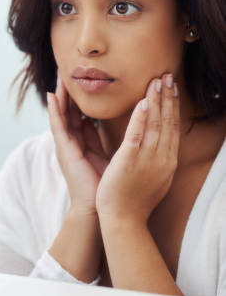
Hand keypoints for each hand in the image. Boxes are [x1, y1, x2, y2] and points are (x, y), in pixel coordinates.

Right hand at [47, 75, 109, 214]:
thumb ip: (98, 138)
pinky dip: (54, 111)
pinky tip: (52, 97)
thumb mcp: (103, 155)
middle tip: (67, 71)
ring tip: (58, 77)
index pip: (80, 114)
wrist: (98, 208)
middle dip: (68, 92)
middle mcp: (71, 141)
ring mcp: (65, 145)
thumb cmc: (104, 185)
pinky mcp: (63, 150)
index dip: (80, 97)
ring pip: (61, 114)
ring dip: (59, 96)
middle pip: (69, 110)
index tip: (82, 79)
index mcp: (82, 142)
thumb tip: (98, 121)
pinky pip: (57, 126)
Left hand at [96, 73, 179, 224]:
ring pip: (155, 125)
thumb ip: (151, 156)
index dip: (172, 105)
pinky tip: (142, 102)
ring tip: (157, 81)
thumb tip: (152, 141)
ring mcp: (147, 160)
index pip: (171, 127)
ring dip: (156, 101)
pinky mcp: (129, 161)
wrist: (123, 220)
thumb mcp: (149, 174)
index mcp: (165, 160)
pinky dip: (141, 119)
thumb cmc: (133, 198)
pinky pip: (137, 136)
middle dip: (167, 97)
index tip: (171, 87)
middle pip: (167, 122)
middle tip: (167, 75)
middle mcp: (161, 158)